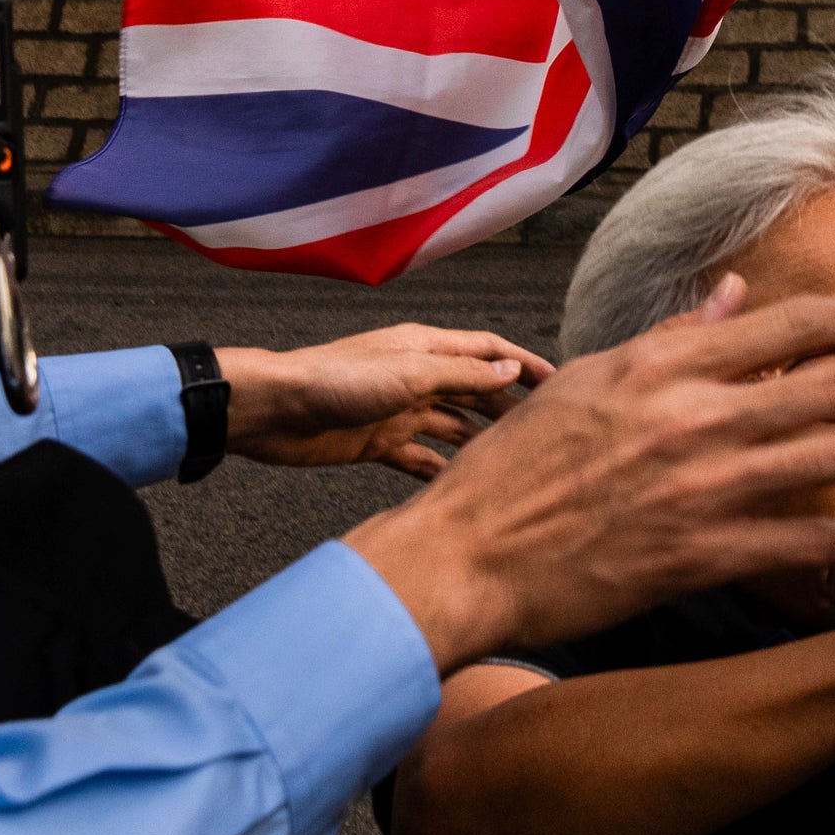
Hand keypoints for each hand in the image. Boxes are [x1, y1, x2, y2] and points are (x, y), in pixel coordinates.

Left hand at [222, 325, 553, 479]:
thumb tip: (511, 370)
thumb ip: (462, 374)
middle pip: (475, 389)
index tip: (559, 383)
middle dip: (509, 406)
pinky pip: (421, 457)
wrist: (275, 411)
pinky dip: (443, 470)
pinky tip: (464, 487)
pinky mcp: (379, 441)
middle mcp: (416, 376)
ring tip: (514, 463)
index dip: (524, 363)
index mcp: (425, 348)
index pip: (488, 351)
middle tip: (546, 432)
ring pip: (453, 425)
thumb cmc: (334, 380)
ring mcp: (399, 410)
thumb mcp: (409, 373)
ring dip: (481, 440)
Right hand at [339, 278, 834, 670]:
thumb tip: (735, 291)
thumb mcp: (590, 379)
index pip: (785, 325)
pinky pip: (796, 542)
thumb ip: (673, 336)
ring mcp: (700, 487)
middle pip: (832, 387)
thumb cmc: (519, 466)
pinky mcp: (698, 555)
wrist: (467, 552)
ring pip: (831, 462)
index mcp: (664, 364)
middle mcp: (693, 416)